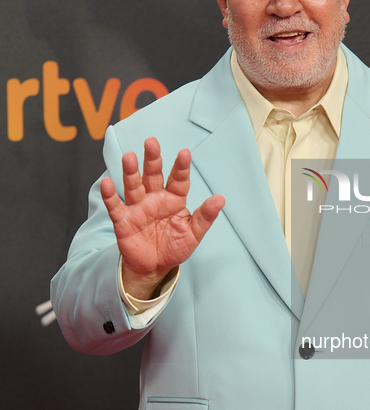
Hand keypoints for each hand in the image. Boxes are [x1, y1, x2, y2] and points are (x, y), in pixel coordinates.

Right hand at [100, 137, 224, 298]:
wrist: (154, 267)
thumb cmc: (175, 247)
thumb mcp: (193, 234)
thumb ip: (205, 216)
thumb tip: (221, 199)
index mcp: (174, 199)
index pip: (178, 180)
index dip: (181, 167)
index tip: (184, 153)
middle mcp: (154, 198)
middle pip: (153, 175)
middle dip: (152, 159)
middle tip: (151, 142)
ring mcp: (138, 207)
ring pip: (133, 186)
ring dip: (131, 172)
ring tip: (129, 157)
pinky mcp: (123, 220)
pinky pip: (115, 206)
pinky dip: (110, 195)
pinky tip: (107, 183)